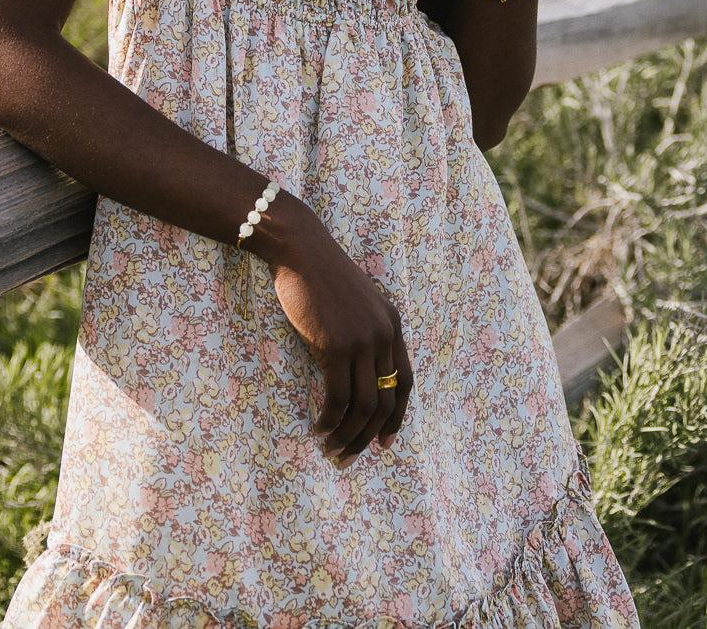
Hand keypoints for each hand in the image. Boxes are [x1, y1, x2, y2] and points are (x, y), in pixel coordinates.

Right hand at [263, 200, 412, 467]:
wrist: (300, 249)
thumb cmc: (321, 275)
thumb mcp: (356, 303)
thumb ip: (364, 332)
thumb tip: (358, 375)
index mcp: (393, 324)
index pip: (406, 382)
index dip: (397, 417)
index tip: (385, 442)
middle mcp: (384, 334)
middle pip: (386, 400)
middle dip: (369, 435)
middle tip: (350, 458)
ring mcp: (362, 341)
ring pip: (364, 406)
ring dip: (349, 436)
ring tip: (332, 450)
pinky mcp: (335, 346)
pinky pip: (337, 398)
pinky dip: (329, 420)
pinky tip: (318, 429)